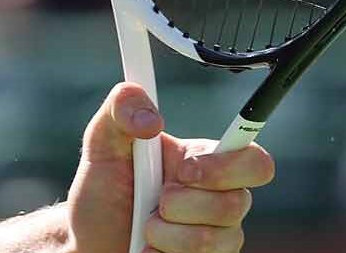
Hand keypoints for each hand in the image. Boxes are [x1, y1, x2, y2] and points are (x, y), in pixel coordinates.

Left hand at [67, 83, 273, 252]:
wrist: (90, 238)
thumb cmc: (104, 188)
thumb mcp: (103, 140)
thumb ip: (122, 107)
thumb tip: (152, 118)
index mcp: (206, 162)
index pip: (255, 162)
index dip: (227, 168)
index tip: (184, 172)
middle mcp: (222, 199)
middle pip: (236, 204)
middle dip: (183, 204)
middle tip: (156, 202)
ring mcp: (218, 236)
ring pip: (212, 240)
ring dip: (166, 233)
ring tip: (146, 226)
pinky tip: (148, 248)